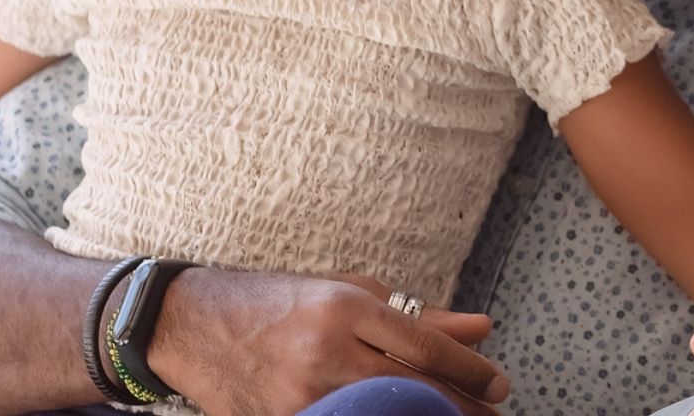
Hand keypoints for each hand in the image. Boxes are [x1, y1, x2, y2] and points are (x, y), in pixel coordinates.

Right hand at [151, 268, 509, 415]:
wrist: (194, 326)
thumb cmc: (281, 301)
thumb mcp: (351, 291)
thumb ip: (417, 314)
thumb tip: (481, 328)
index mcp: (344, 309)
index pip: (424, 346)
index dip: (469, 370)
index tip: (499, 385)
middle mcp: (324, 352)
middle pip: (411, 389)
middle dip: (460, 407)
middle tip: (493, 415)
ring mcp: (300, 396)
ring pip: (383, 415)